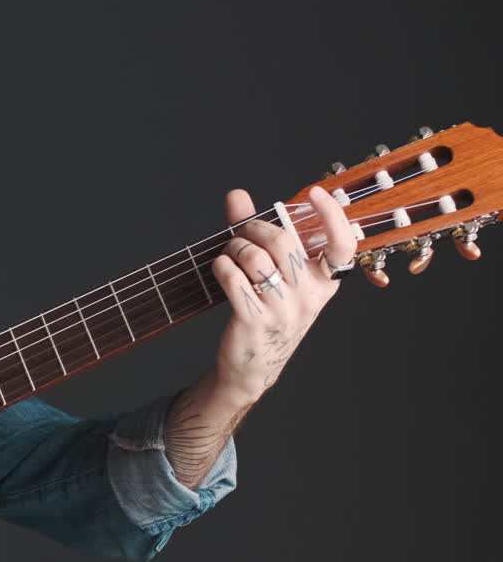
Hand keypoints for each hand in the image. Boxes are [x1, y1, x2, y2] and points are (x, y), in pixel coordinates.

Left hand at [209, 186, 356, 402]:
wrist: (252, 367)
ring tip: (228, 254)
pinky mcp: (255, 321)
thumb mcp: (275, 276)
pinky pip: (234, 279)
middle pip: (282, 241)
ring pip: (254, 258)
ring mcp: (284, 311)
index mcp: (324, 283)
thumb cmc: (265, 312)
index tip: (317, 193)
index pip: (342, 246)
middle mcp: (309, 297)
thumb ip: (256, 232)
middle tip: (240, 234)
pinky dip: (222, 267)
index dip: (333, 216)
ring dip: (233, 248)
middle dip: (252, 228)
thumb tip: (236, 195)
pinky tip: (220, 268)